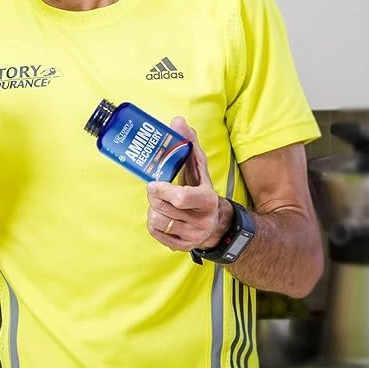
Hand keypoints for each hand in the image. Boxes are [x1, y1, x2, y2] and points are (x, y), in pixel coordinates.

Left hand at [146, 117, 229, 251]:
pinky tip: (161, 214)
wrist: (216, 222)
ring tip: (159, 201)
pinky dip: (153, 222)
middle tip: (154, 189)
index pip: (181, 197)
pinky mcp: (182, 246)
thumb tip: (178, 121)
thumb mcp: (199, 167)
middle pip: (163, 208)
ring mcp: (192, 236)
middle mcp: (202, 220)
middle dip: (153, 196)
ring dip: (152, 208)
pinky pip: (156, 233)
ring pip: (157, 220)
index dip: (162, 190)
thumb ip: (189, 143)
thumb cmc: (201, 188)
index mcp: (207, 199)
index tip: (153, 183)